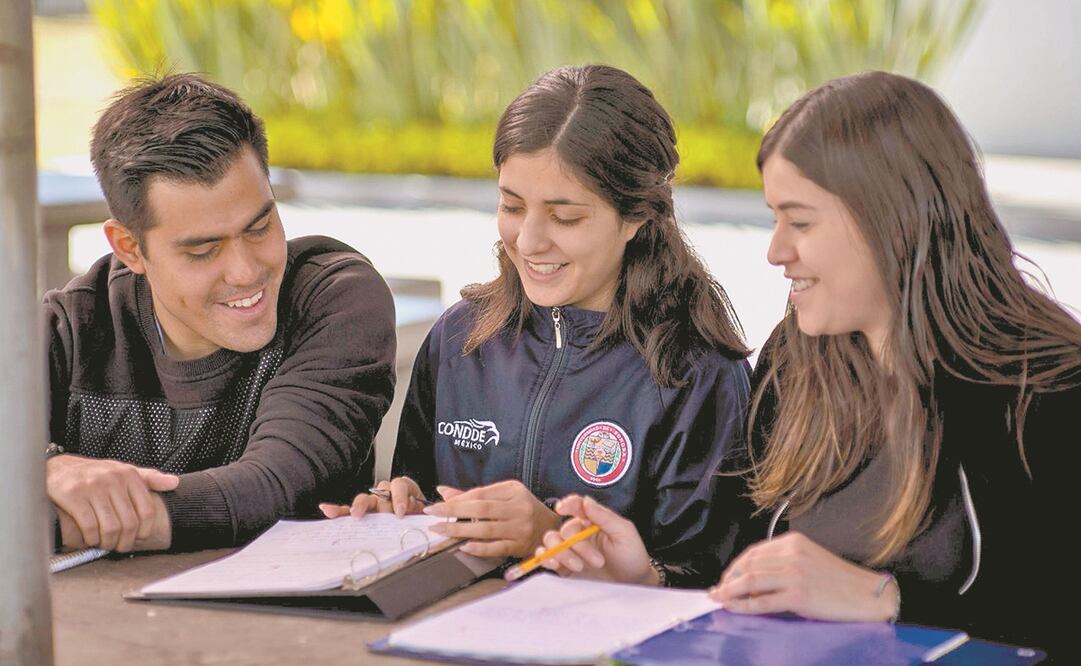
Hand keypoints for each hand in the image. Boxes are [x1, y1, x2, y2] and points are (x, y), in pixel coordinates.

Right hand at [47, 454, 177, 551]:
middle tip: (120, 546)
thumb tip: (175, 482)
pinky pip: (89, 527)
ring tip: (106, 544)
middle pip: (130, 523)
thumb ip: (149, 478)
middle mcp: (113, 479)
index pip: (147, 510)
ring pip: (111, 527)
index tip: (138, 538)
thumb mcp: (123, 471)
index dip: (145, 530)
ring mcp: (93, 487)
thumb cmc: (95, 474)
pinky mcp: (73, 496)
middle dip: (126, 541)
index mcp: (129, 475)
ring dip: (109, 543)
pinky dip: (92, 539)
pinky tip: (90, 538)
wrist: (58, 468)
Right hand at [318, 476, 425, 518]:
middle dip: (381, 503)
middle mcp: (387, 493)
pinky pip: (348, 510)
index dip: (399, 497)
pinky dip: (338, 510)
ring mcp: (373, 502)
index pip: (400, 485)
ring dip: (359, 506)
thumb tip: (417, 506)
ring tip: (356, 514)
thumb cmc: (418, 517)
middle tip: (382, 514)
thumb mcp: (423, 513)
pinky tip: (327, 510)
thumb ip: (421, 509)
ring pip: (365, 499)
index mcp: (404, 490)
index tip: (400, 511)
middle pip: (380, 491)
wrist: (415, 525)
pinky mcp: (362, 513)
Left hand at [422, 480, 559, 557]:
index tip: (438, 505)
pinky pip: (497, 547)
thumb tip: (442, 491)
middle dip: (454, 511)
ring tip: (441, 530)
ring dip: (460, 530)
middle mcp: (519, 507)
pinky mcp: (521, 545)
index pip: (481, 493)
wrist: (552, 529)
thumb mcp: (503, 495)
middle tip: (432, 515)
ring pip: (487, 529)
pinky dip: (479, 548)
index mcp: (514, 490)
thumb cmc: (522, 509)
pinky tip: (463, 546)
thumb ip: (473, 494)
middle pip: (482, 509)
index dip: (458, 499)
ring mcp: (521, 527)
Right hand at [535, 494, 657, 584]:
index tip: (562, 508)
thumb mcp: (624, 533)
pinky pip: (547, 558)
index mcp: (593, 521)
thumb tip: (586, 501)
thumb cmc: (632, 557)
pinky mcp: (564, 567)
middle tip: (597, 561)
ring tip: (579, 566)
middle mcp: (580, 534)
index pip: (576, 506)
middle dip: (577, 544)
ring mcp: (571, 550)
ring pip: (552, 542)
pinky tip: (554, 563)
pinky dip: (545, 558)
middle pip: (564, 529)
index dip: (567, 504)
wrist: (633, 585)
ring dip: (561, 552)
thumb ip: (605, 516)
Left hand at [709, 532, 896, 621]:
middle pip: (748, 565)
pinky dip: (744, 605)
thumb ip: (784, 564)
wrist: (870, 596)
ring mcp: (795, 574)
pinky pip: (762, 601)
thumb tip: (754, 579)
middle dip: (728, 579)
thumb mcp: (810, 561)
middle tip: (718, 591)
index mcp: (794, 542)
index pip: (754, 552)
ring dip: (730, 591)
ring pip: (750, 581)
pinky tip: (734, 608)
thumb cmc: (842, 582)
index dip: (735, 566)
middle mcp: (792, 554)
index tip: (726, 578)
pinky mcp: (798, 595)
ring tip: (719, 599)